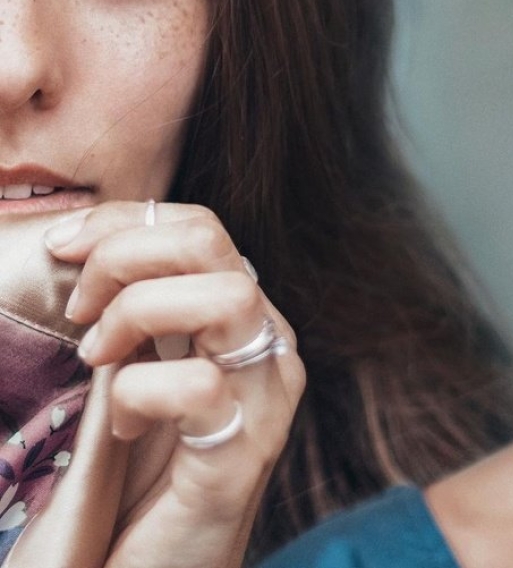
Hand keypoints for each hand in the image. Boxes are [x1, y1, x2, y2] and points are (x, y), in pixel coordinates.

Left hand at [40, 200, 304, 567]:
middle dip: (125, 254)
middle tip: (78, 305)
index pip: (200, 227)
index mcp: (247, 316)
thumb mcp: (145, 366)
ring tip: (96, 355)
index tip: (61, 245)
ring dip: (136, 313)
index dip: (124, 221)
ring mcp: (267, 396)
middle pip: (212, 241)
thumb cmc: (150, 471)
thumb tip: (85, 248)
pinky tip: (118, 427)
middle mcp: (271, 343)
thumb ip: (141, 311)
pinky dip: (137, 394)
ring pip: (223, 295)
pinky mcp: (247, 450)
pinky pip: (196, 386)